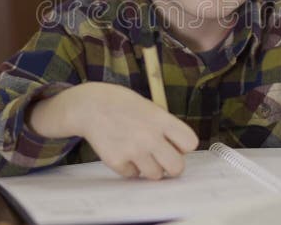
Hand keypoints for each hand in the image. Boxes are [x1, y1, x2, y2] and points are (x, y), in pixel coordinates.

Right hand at [28, 82, 198, 179]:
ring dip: (151, 167)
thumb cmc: (122, 104)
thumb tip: (178, 150)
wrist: (89, 106)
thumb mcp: (149, 107)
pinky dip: (130, 167)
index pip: (190, 143)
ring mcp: (133, 151)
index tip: (176, 144)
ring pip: (155, 175)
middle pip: (177, 167)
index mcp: (161, 119)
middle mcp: (149, 137)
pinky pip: (133, 175)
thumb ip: (164, 126)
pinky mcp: (116, 161)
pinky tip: (123, 151)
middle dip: (172, 165)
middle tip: (164, 159)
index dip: (184, 146)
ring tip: (141, 153)